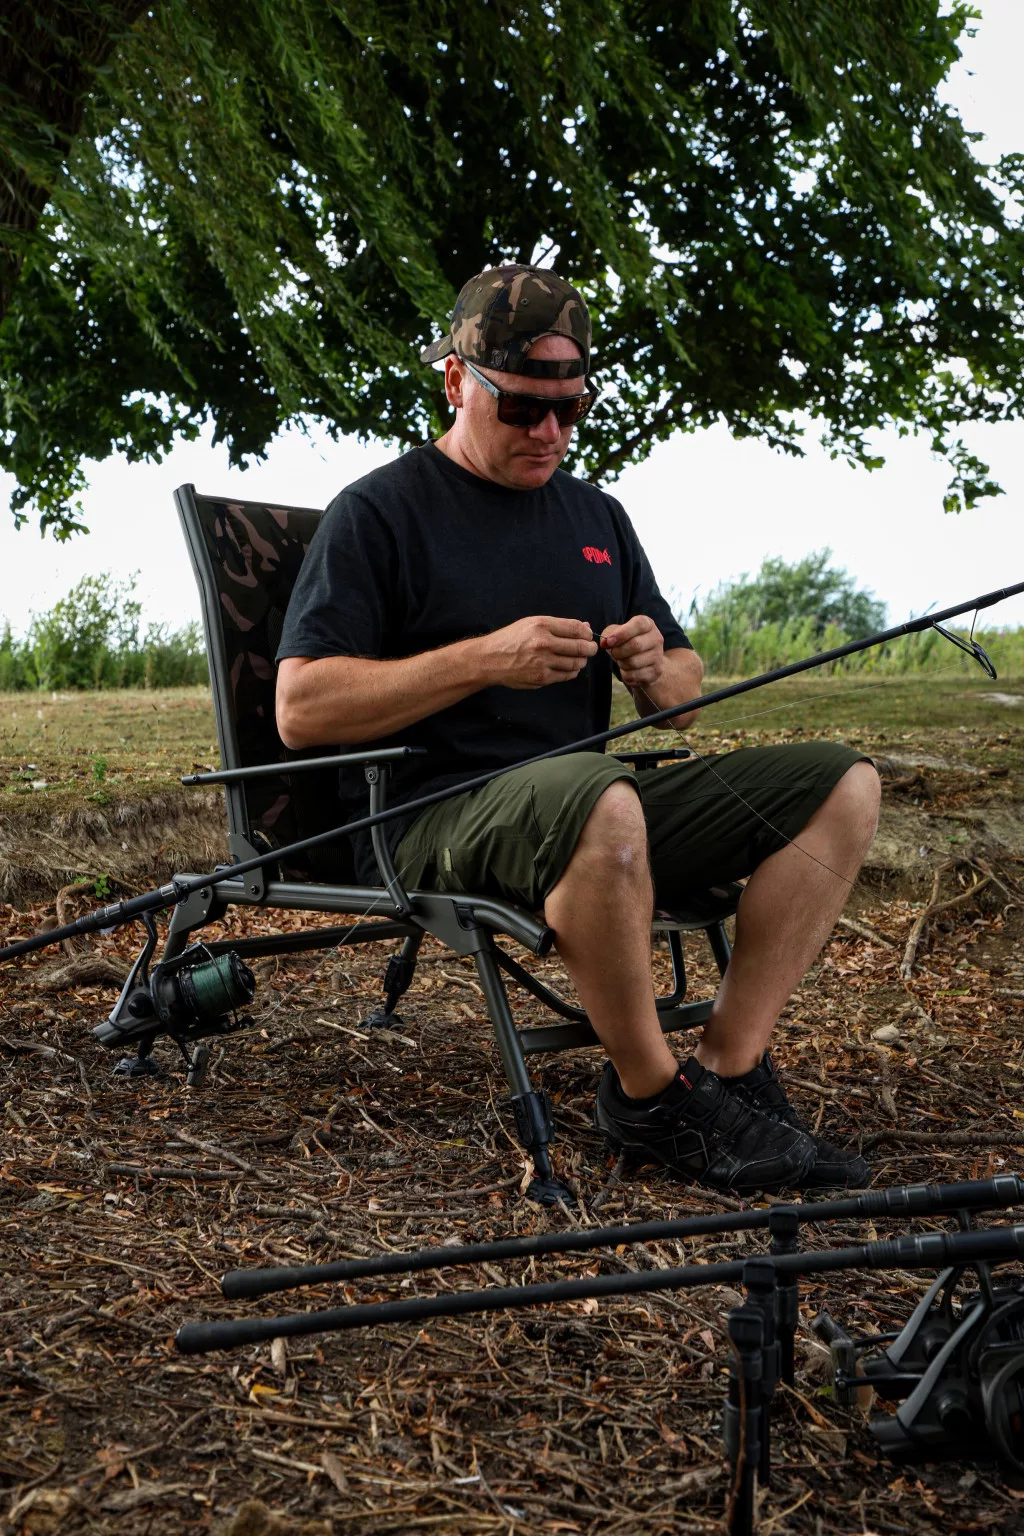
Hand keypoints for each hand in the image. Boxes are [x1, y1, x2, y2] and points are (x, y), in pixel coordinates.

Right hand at [482, 615, 597, 689]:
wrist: (489, 659)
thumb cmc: (511, 640)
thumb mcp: (531, 624)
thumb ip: (558, 625)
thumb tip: (584, 626)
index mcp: (541, 625)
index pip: (576, 628)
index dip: (587, 633)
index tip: (589, 635)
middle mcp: (543, 643)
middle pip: (580, 647)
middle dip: (590, 648)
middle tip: (591, 649)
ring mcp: (542, 662)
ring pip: (575, 663)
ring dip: (582, 661)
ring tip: (579, 658)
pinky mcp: (541, 678)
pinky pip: (566, 675)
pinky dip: (572, 672)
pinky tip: (568, 667)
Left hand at [600, 615, 664, 688]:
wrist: (646, 662)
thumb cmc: (628, 643)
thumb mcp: (618, 633)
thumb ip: (609, 634)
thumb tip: (605, 643)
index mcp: (648, 624)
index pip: (639, 624)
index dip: (622, 633)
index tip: (609, 642)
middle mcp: (656, 638)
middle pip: (635, 645)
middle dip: (618, 651)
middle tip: (614, 653)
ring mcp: (658, 655)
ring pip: (633, 662)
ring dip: (621, 663)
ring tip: (622, 661)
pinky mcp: (656, 671)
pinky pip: (634, 675)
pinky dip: (625, 674)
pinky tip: (628, 670)